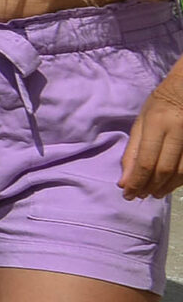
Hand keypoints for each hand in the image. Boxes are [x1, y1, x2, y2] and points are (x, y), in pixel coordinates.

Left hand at [120, 73, 182, 198]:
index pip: (145, 161)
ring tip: (154, 193)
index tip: (128, 194)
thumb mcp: (140, 122)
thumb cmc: (160, 105)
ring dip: (167, 187)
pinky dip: (180, 181)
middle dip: (150, 187)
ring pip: (181, 173)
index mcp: (156, 123)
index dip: (136, 182)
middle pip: (164, 169)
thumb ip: (132, 151)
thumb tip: (124, 181)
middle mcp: (178, 131)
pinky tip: (170, 184)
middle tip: (140, 196)